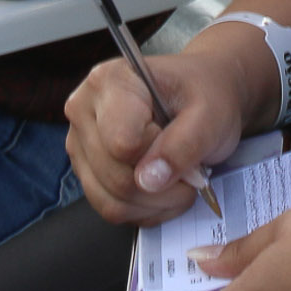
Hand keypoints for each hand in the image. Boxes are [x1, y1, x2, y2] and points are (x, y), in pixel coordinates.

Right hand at [63, 48, 254, 226]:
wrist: (204, 92)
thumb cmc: (204, 95)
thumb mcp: (209, 114)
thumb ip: (183, 144)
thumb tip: (149, 180)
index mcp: (109, 81)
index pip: (123, 144)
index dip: (160, 154)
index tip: (183, 138)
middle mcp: (84, 109)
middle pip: (116, 178)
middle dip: (163, 187)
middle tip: (193, 171)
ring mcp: (81, 143)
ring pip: (111, 201)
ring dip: (156, 203)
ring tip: (180, 180)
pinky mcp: (86, 170)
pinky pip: (111, 209)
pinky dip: (145, 210)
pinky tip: (164, 189)